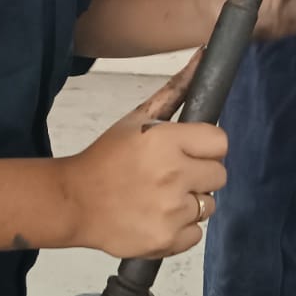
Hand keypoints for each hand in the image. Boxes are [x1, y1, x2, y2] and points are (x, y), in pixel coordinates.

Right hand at [59, 51, 227, 258]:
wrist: (74, 201)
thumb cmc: (107, 156)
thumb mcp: (137, 119)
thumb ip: (176, 90)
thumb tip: (205, 55)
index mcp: (166, 141)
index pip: (220, 142)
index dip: (206, 146)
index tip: (190, 150)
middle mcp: (173, 175)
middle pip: (220, 175)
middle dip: (200, 173)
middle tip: (173, 174)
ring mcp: (171, 211)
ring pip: (209, 205)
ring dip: (191, 202)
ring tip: (161, 196)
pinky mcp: (167, 240)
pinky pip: (197, 234)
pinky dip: (181, 228)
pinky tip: (158, 217)